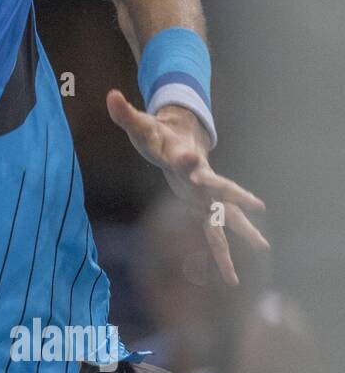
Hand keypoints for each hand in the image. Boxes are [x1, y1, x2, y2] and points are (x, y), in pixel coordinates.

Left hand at [106, 89, 269, 285]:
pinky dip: (222, 254)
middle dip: (236, 196)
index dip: (187, 160)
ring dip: (243, 232)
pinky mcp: (202, 207)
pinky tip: (232, 277)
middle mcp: (200, 177)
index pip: (186, 159)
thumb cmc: (156, 134)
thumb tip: (109, 95)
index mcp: (183, 157)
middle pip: (221, 187)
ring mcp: (205, 194)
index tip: (191, 159)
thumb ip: (124, 112)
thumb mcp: (139, 125)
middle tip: (257, 204)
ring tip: (263, 248)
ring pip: (227, 214)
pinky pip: (214, 233)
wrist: (180, 139)